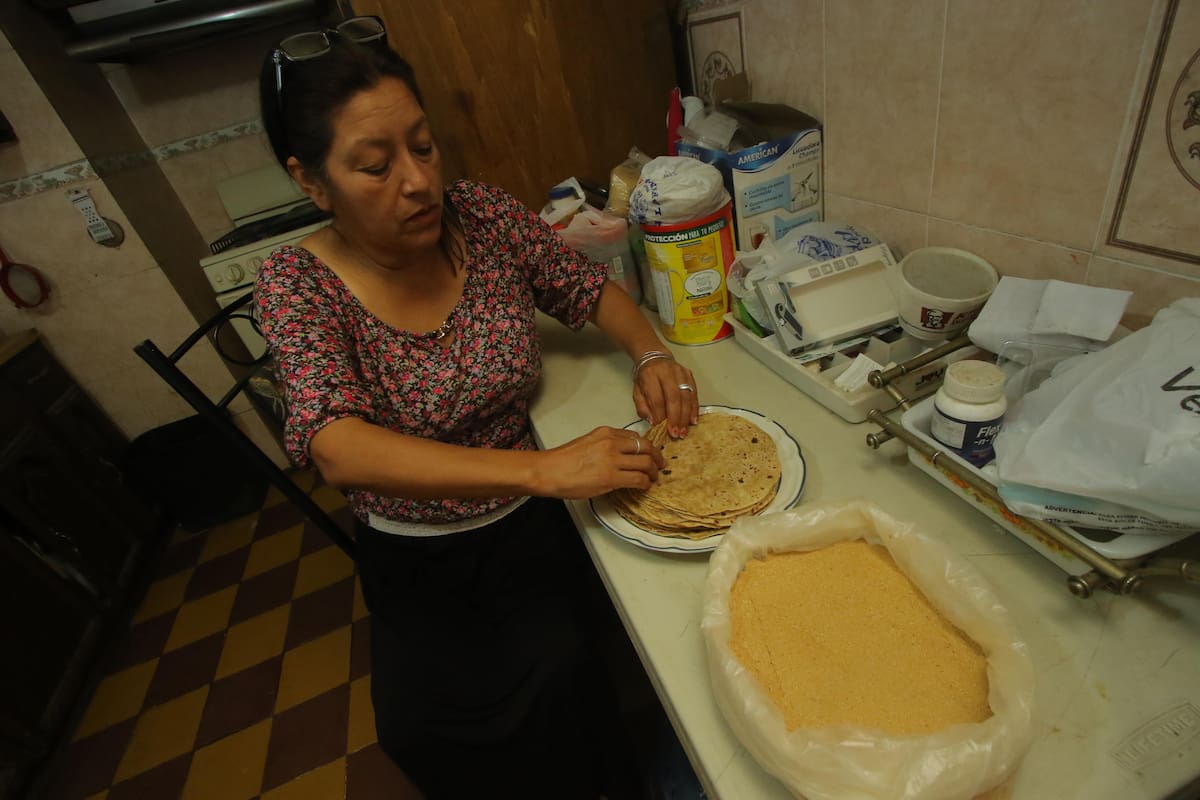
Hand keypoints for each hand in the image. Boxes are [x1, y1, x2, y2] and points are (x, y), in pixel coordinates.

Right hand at [536, 427, 664, 498]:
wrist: (549, 471)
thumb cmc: (563, 461)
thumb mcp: (587, 443)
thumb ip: (605, 445)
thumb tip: (621, 456)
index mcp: (605, 432)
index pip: (635, 437)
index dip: (646, 447)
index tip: (649, 454)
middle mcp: (612, 442)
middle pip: (646, 447)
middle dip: (656, 457)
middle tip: (659, 465)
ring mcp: (612, 459)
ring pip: (645, 463)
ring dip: (653, 472)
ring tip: (653, 478)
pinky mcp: (612, 477)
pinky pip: (638, 479)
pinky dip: (645, 483)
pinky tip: (644, 486)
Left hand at [634, 358, 699, 437]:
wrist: (655, 357)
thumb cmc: (645, 378)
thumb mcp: (637, 392)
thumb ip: (643, 407)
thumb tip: (653, 422)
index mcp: (650, 375)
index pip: (657, 398)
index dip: (660, 415)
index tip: (662, 429)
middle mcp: (666, 372)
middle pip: (674, 398)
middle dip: (676, 418)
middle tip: (676, 434)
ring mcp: (680, 372)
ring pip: (686, 396)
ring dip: (686, 416)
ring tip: (684, 431)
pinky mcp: (689, 375)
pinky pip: (694, 393)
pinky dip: (694, 408)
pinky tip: (693, 420)